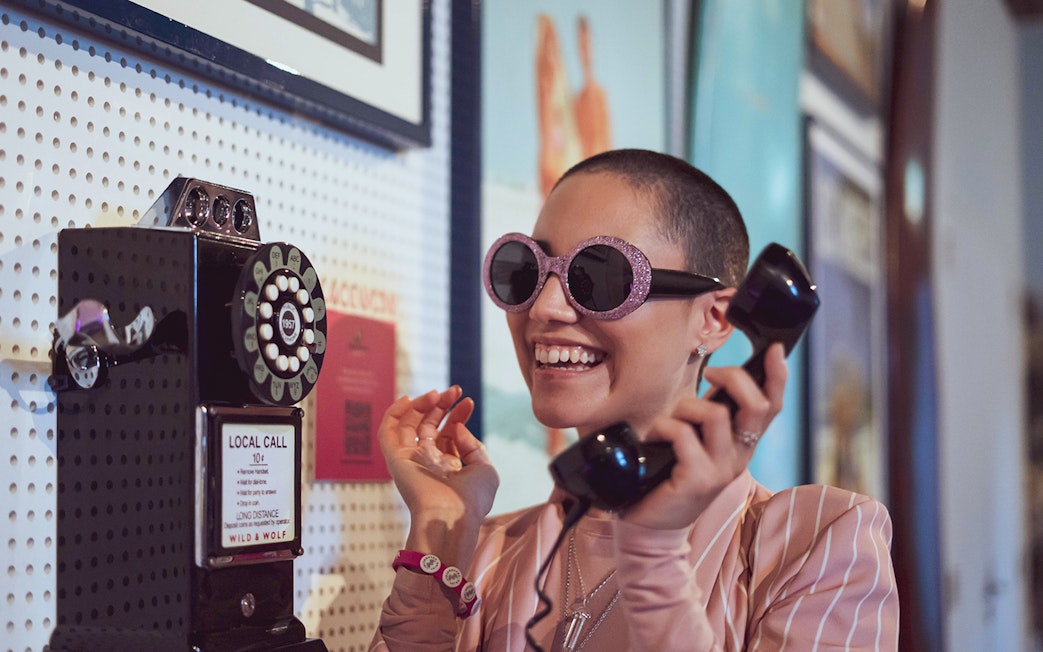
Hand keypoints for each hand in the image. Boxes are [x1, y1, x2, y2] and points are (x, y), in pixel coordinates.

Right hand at [378, 386, 498, 566]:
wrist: (450, 517)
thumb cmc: (472, 500)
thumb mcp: (485, 469)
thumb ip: (473, 445)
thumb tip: (455, 427)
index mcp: (448, 467)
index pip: (447, 434)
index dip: (457, 415)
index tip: (467, 401)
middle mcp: (427, 463)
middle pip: (429, 426)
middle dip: (442, 406)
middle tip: (455, 390)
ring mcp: (411, 460)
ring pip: (409, 425)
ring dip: (422, 405)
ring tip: (438, 393)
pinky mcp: (396, 460)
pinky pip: (387, 432)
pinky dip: (394, 414)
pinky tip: (409, 399)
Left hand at [621, 343, 786, 529]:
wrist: (651, 523)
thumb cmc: (671, 471)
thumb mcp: (698, 435)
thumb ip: (712, 412)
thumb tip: (720, 376)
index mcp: (743, 443)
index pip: (772, 406)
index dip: (778, 376)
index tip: (774, 348)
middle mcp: (740, 457)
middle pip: (757, 406)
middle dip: (734, 378)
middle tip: (710, 375)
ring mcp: (721, 471)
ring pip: (717, 416)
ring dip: (687, 407)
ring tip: (670, 421)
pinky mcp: (697, 480)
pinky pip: (684, 436)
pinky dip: (665, 428)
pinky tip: (655, 438)